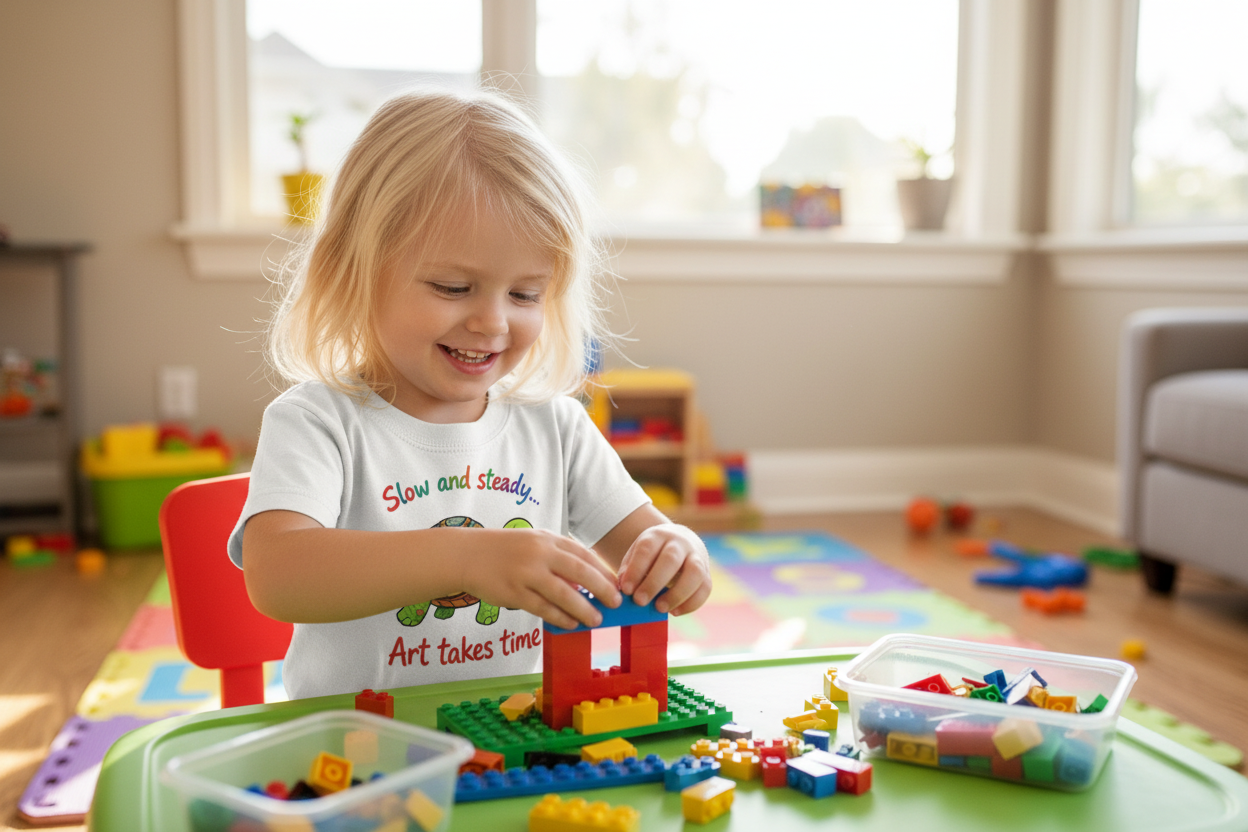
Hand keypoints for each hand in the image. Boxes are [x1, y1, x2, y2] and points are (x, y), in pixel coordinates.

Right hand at [462, 529, 620, 630]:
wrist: (468, 555)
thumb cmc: (505, 550)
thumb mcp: (533, 543)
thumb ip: (557, 558)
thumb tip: (586, 582)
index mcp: (547, 539)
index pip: (583, 554)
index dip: (603, 571)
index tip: (617, 585)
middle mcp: (539, 554)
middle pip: (580, 572)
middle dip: (602, 589)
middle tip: (615, 602)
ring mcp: (526, 573)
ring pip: (563, 594)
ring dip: (583, 609)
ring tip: (596, 619)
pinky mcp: (514, 593)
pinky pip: (543, 608)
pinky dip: (559, 617)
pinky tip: (570, 624)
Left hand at [616, 523, 710, 615]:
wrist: (678, 542)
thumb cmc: (652, 555)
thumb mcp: (637, 554)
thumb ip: (629, 571)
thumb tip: (624, 591)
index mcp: (658, 535)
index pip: (647, 549)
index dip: (636, 569)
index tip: (626, 590)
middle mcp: (680, 542)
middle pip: (671, 559)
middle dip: (654, 582)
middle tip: (640, 601)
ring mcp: (697, 556)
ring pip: (694, 572)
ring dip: (677, 594)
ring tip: (660, 608)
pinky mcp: (707, 573)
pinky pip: (705, 588)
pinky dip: (691, 603)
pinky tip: (674, 612)